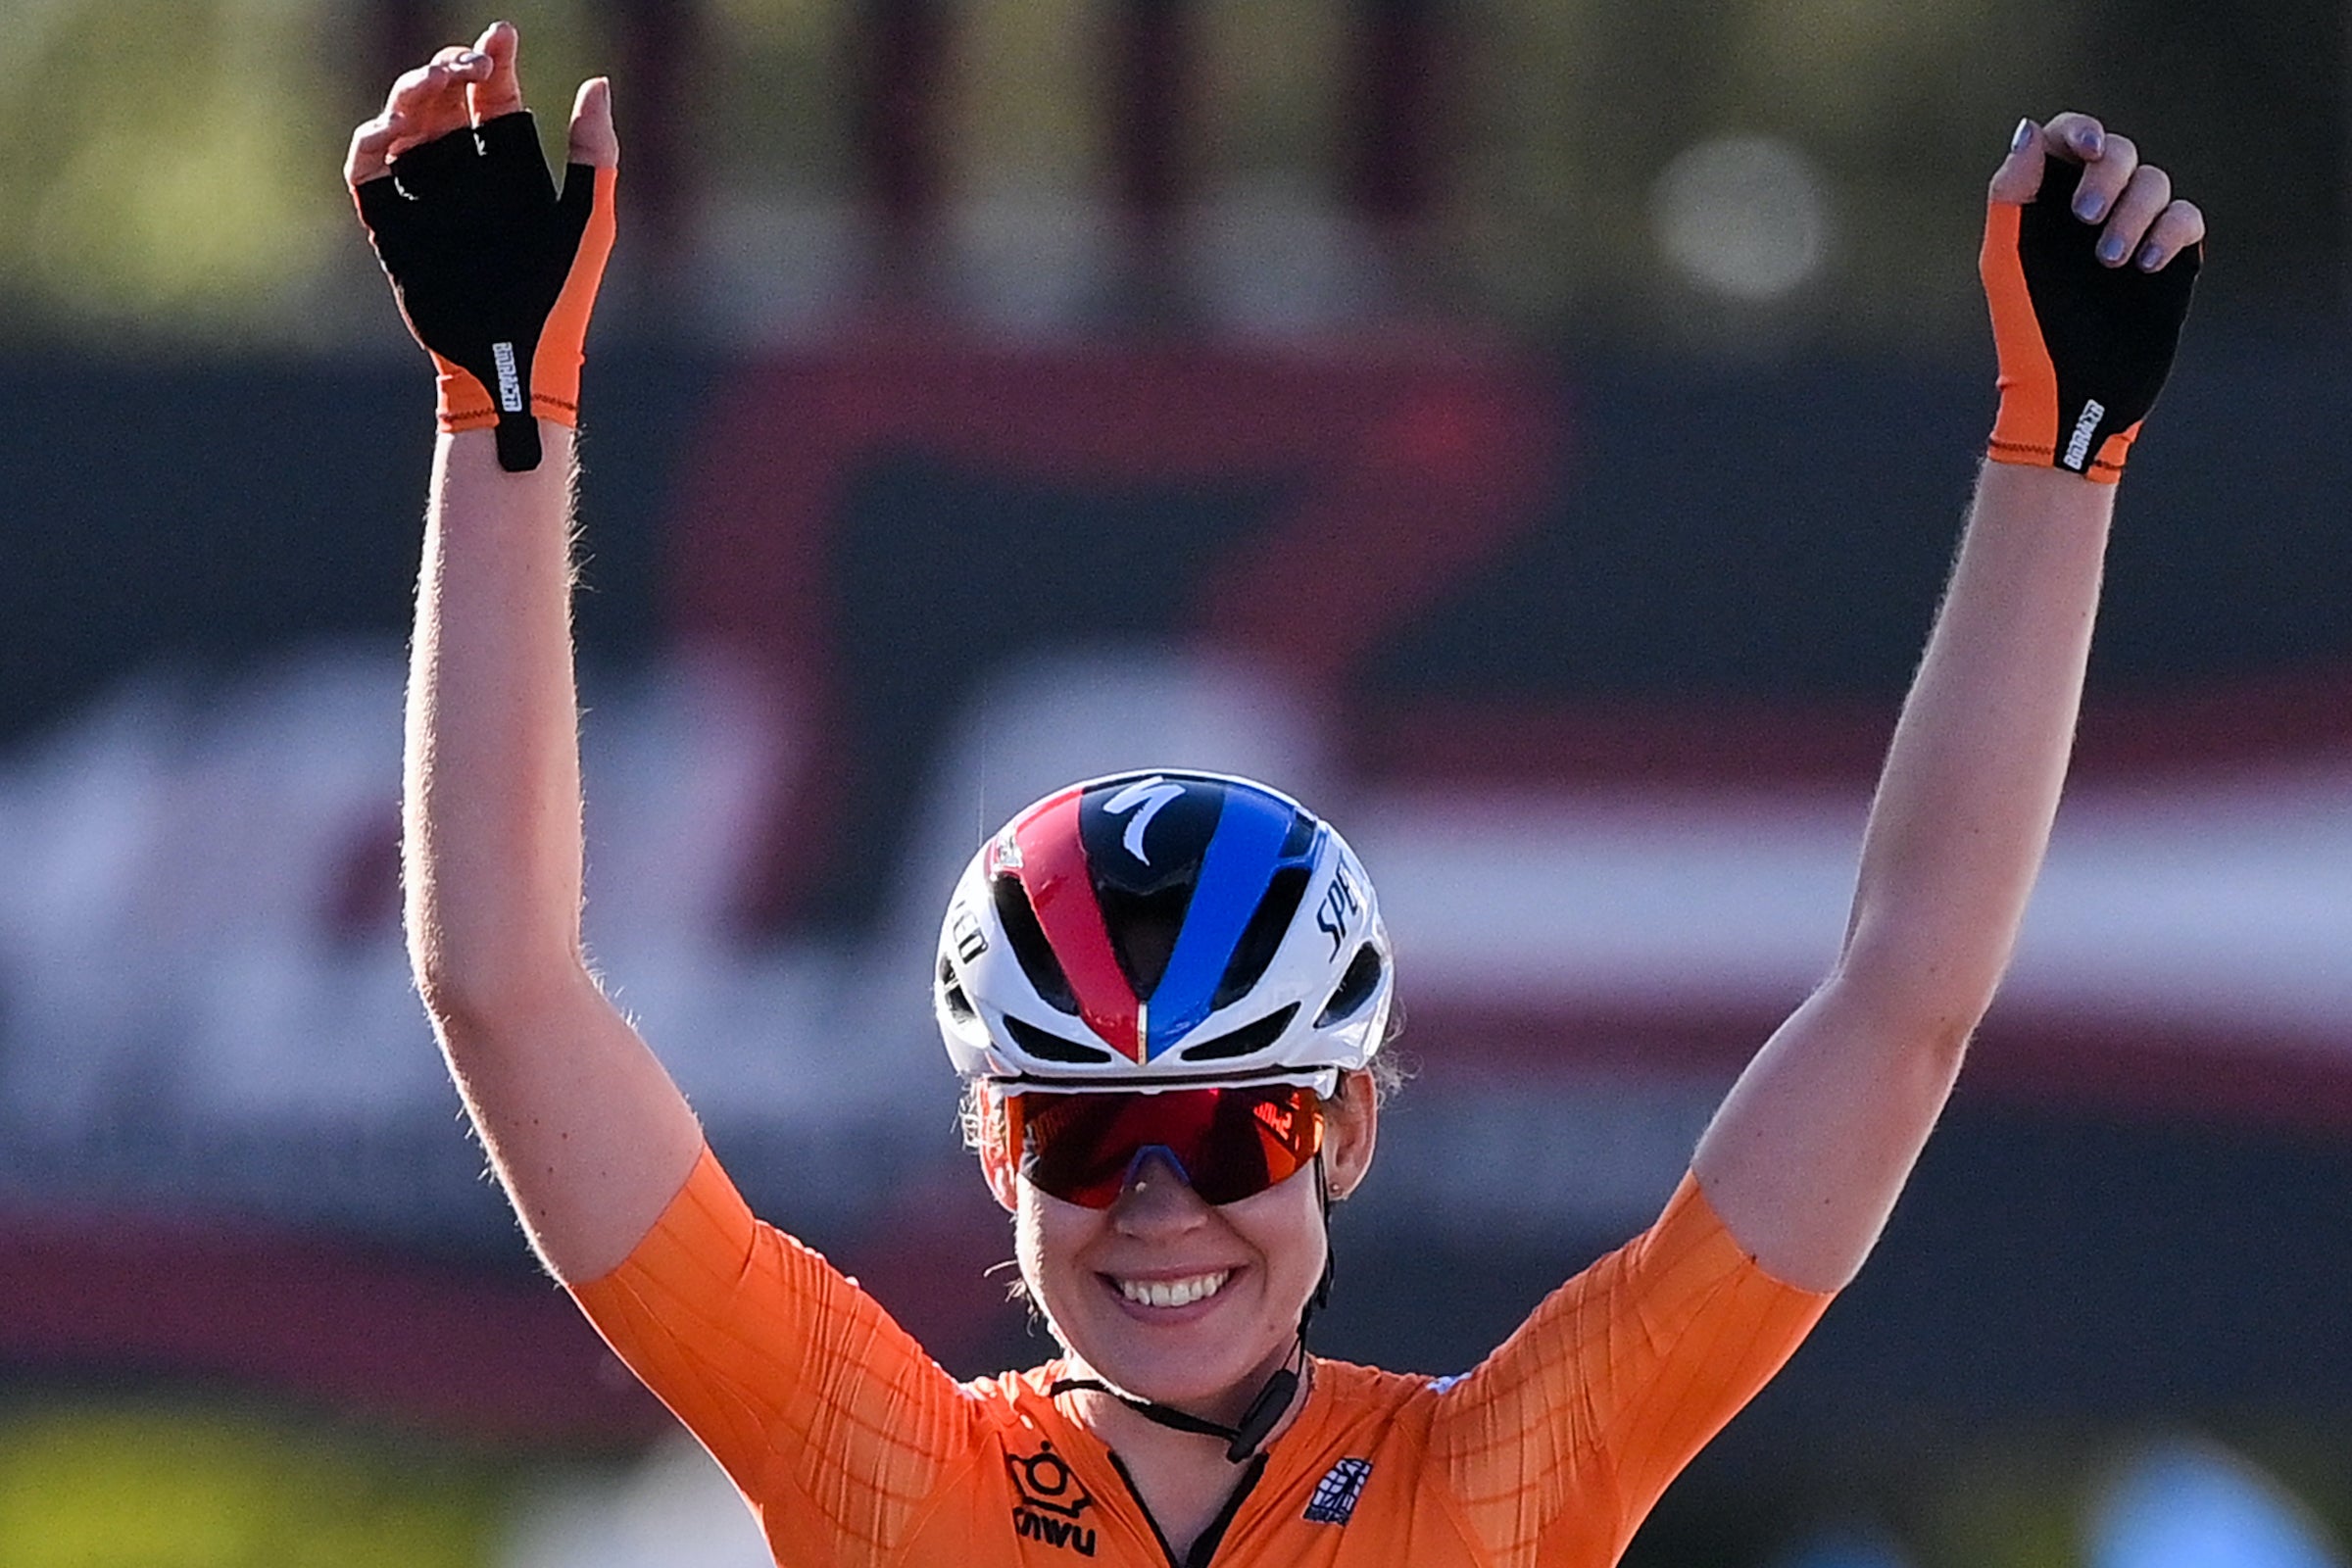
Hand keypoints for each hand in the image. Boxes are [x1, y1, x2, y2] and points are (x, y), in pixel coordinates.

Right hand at [348, 23, 618, 471]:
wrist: (517, 357)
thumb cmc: (560, 295)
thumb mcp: (586, 219)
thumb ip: (594, 153)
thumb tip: (598, 83)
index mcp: (512, 172)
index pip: (495, 98)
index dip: (494, 61)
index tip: (502, 34)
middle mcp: (466, 178)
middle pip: (445, 100)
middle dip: (451, 68)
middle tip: (471, 59)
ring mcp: (426, 198)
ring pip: (405, 122)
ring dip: (414, 91)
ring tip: (437, 80)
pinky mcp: (392, 225)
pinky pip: (367, 170)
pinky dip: (372, 140)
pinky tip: (394, 126)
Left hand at [1980, 113, 2201, 481]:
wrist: (2071, 392)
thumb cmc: (2029, 330)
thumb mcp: (2008, 262)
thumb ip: (2012, 195)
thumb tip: (2030, 130)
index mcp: (2046, 206)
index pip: (2069, 142)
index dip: (2081, 133)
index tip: (2087, 151)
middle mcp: (2091, 212)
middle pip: (2118, 153)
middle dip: (2107, 176)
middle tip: (2085, 219)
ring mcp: (2133, 232)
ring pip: (2155, 181)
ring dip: (2134, 212)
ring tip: (2109, 261)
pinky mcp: (2170, 259)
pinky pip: (2187, 216)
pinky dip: (2171, 230)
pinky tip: (2145, 265)